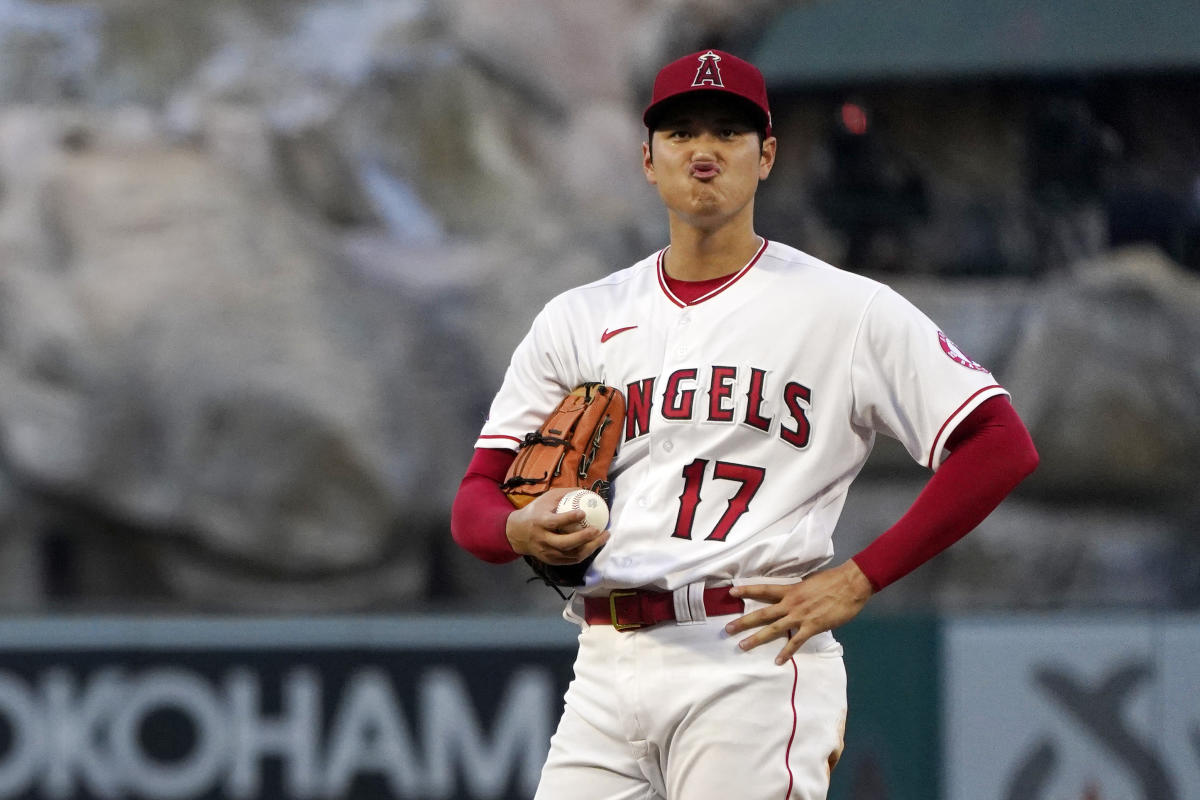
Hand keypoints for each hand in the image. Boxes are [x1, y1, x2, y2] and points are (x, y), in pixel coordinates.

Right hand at [505, 488, 609, 564]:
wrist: (517, 533)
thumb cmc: (535, 512)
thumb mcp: (545, 499)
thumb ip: (565, 494)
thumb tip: (586, 490)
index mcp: (539, 522)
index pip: (555, 522)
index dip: (569, 518)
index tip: (583, 512)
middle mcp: (543, 539)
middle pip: (565, 543)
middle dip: (583, 537)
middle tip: (598, 529)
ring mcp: (547, 552)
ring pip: (571, 554)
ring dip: (590, 547)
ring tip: (603, 537)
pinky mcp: (551, 560)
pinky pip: (571, 559)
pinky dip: (585, 553)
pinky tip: (595, 544)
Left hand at [724, 561, 874, 664]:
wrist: (850, 584)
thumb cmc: (832, 580)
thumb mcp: (809, 582)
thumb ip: (798, 591)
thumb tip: (793, 595)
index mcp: (790, 590)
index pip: (763, 589)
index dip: (747, 590)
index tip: (731, 592)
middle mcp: (791, 603)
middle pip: (762, 613)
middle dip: (743, 621)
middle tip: (727, 628)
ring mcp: (800, 616)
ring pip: (773, 629)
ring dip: (756, 638)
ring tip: (742, 646)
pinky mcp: (812, 627)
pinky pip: (796, 642)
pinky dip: (787, 652)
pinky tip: (778, 661)